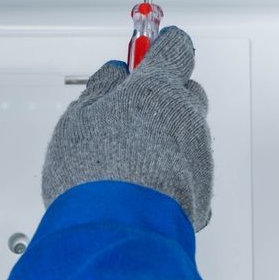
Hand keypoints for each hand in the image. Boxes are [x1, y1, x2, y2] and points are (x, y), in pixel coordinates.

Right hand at [41, 27, 212, 230]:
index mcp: (157, 91)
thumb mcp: (77, 119)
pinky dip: (171, 172)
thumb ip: (100, 89)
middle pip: (186, 92)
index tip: (151, 47)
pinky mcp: (201, 192)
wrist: (116, 233)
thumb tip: (115, 74)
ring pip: (189, 133)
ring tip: (131, 158)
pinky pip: (188, 170)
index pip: (176, 49)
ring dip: (167, 137)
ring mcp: (198, 156)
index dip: (161, 47)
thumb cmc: (94, 174)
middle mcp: (186, 118)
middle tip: (132, 110)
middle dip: (165, 95)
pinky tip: (142, 185)